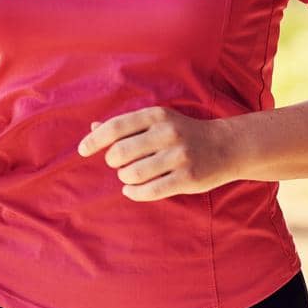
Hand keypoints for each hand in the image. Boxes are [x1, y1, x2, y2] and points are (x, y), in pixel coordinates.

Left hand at [77, 106, 238, 200]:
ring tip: (129, 177)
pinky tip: (132, 190)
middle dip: (113, 163)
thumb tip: (93, 127)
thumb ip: (127, 125)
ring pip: (132, 174)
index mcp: (157, 115)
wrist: (226, 146)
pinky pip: (150, 191)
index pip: (115, 127)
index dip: (94, 141)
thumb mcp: (158, 121)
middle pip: (119, 153)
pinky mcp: (187, 178)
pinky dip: (134, 193)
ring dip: (125, 178)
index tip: (81, 151)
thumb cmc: (184, 133)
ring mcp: (179, 156)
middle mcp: (167, 133)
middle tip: (118, 165)